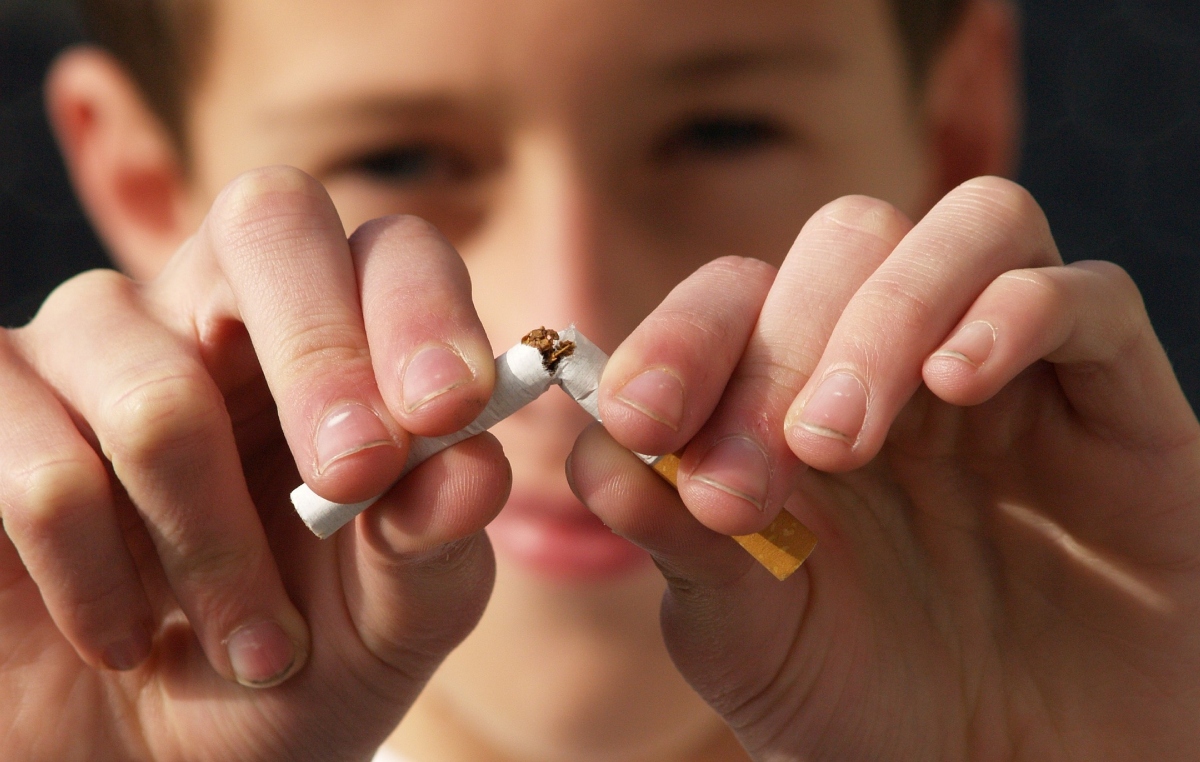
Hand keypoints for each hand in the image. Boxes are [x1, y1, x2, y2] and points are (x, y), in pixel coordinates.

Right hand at [0, 167, 508, 760]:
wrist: (152, 759)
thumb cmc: (293, 664)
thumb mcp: (395, 618)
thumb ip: (438, 539)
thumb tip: (474, 466)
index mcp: (340, 338)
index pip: (388, 250)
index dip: (420, 312)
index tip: (448, 410)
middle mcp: (215, 310)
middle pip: (268, 222)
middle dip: (324, 358)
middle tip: (351, 482)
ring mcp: (91, 348)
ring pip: (158, 390)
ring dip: (217, 549)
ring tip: (257, 647)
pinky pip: (42, 467)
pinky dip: (98, 579)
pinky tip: (125, 637)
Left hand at [569, 177, 1199, 760]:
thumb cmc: (863, 710)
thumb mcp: (745, 634)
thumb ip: (676, 541)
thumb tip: (594, 455)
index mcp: (799, 400)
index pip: (737, 298)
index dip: (682, 337)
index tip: (643, 420)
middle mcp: (905, 364)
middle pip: (848, 242)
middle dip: (784, 345)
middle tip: (759, 474)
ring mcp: (1016, 374)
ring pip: (970, 228)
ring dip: (886, 313)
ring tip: (841, 437)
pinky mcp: (1120, 404)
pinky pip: (1087, 296)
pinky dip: (1016, 313)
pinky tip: (958, 384)